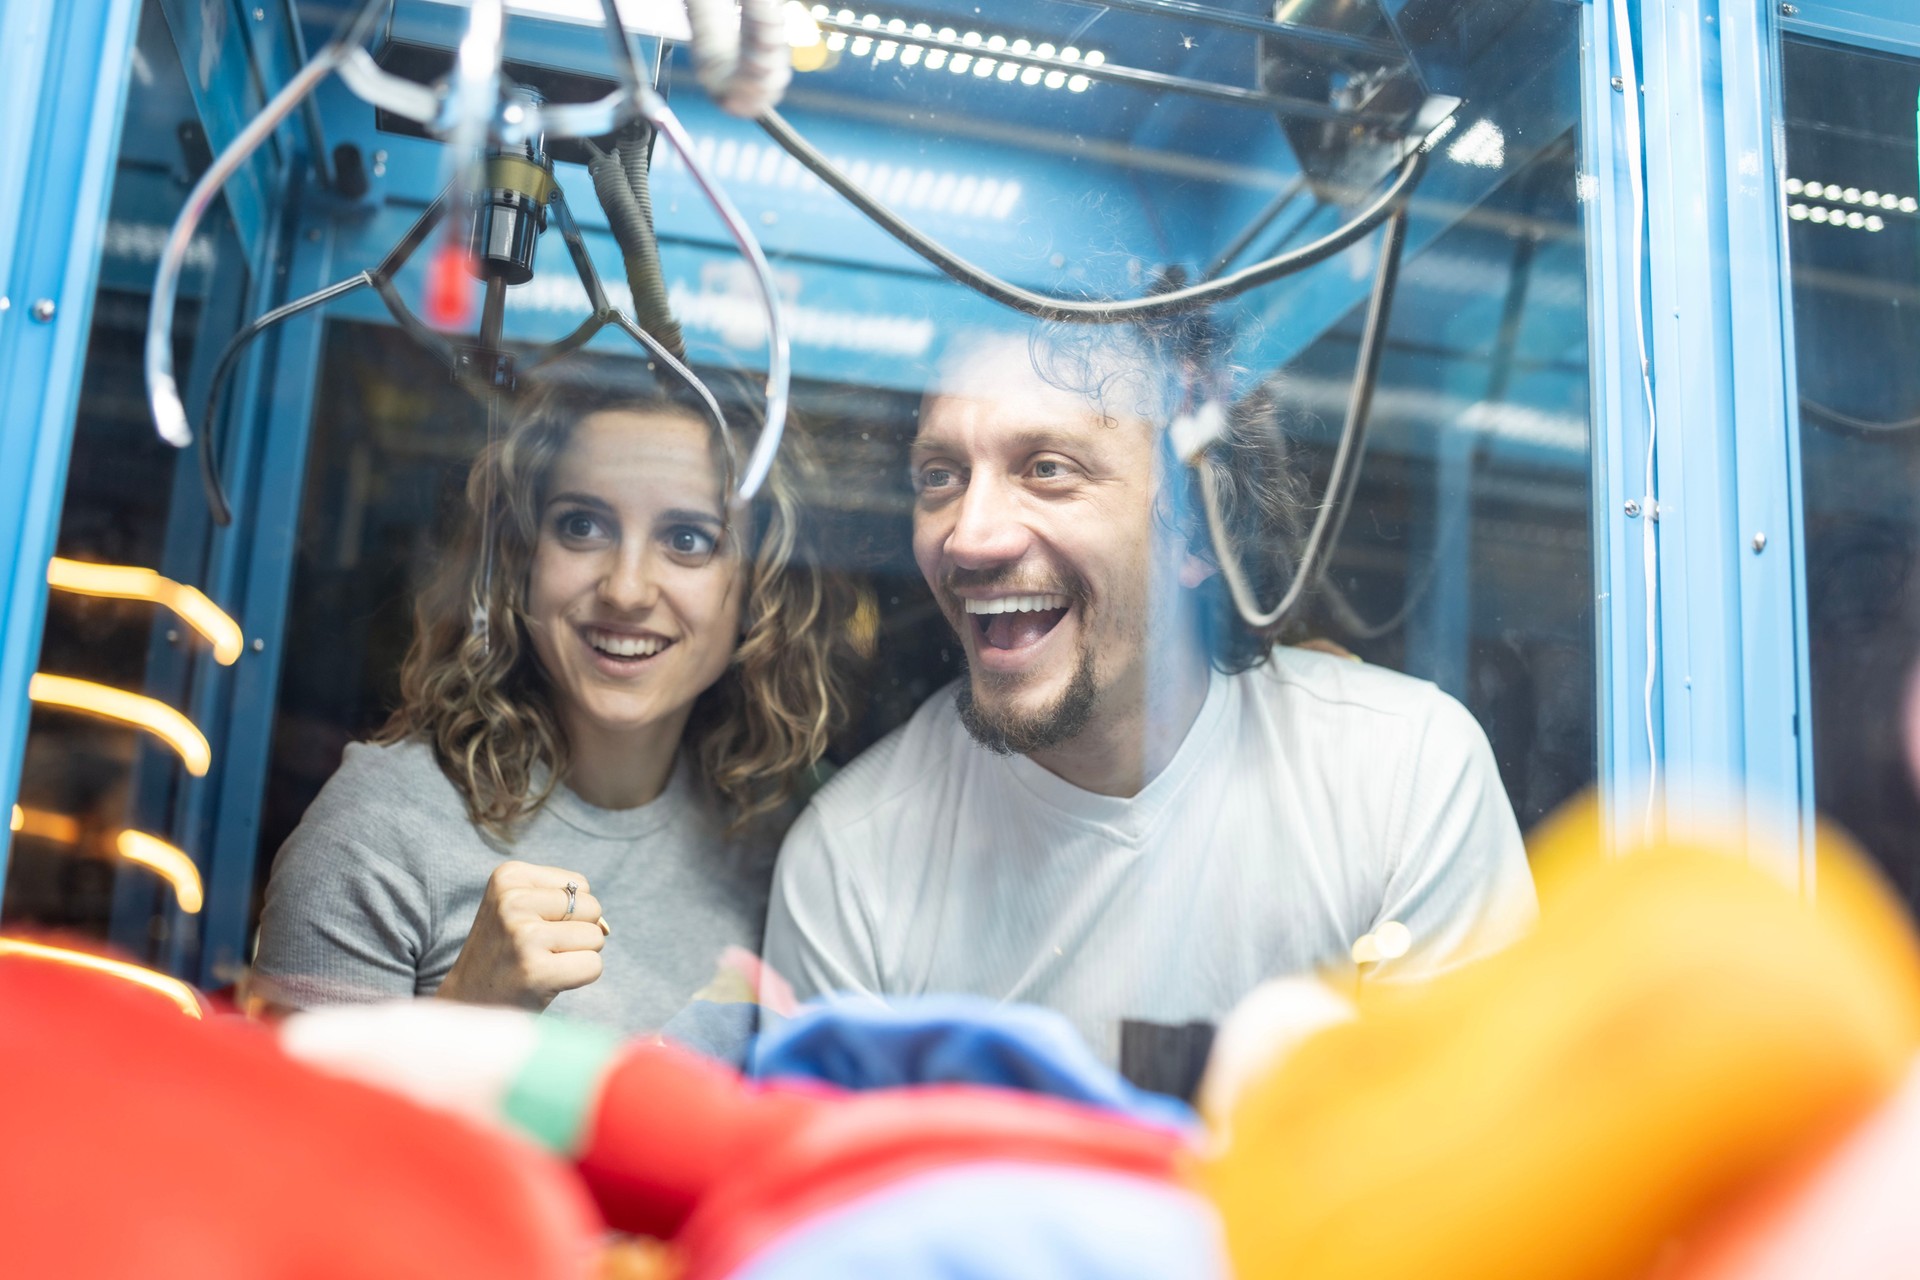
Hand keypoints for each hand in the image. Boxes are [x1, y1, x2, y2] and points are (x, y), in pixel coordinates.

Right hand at [436, 861, 605, 1010]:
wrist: (467, 1003)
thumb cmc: (507, 953)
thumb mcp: (524, 911)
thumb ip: (571, 905)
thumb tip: (606, 927)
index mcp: (508, 876)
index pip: (580, 885)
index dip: (567, 913)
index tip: (529, 929)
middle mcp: (511, 901)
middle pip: (592, 907)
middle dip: (577, 932)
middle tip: (538, 951)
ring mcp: (522, 936)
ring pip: (596, 937)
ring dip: (577, 956)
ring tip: (540, 965)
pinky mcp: (535, 970)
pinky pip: (593, 966)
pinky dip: (579, 978)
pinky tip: (546, 983)